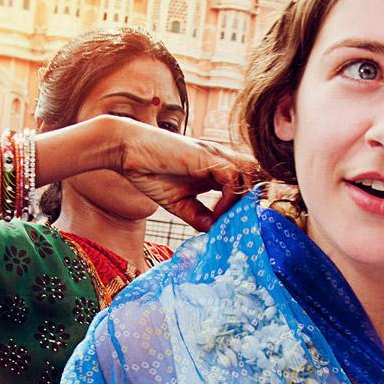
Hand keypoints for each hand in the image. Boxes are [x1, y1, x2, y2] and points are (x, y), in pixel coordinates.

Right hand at [113, 116, 256, 230]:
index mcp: (215, 169)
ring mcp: (215, 156)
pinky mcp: (207, 156)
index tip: (237, 224)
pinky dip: (228, 199)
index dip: (247, 202)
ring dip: (243, 200)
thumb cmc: (149, 172)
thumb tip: (213, 232)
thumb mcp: (179, 202)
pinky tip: (215, 212)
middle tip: (240, 222)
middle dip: (253, 200)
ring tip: (228, 218)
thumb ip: (197, 216)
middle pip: (256, 175)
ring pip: (250, 174)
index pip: (245, 181)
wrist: (127, 151)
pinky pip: (232, 178)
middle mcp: (220, 160)